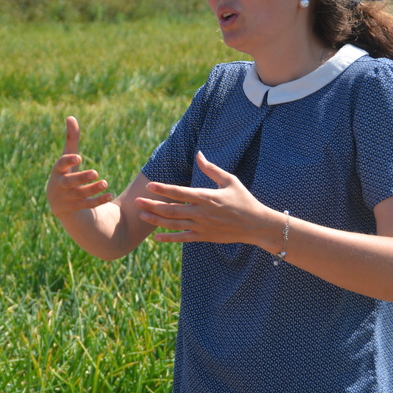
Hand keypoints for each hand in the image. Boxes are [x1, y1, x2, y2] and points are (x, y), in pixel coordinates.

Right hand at [46, 116, 112, 216]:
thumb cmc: (65, 174)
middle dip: (81, 178)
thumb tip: (70, 117)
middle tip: (95, 173)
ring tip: (105, 182)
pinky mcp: (74, 208)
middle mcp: (60, 185)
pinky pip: (87, 205)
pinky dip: (98, 200)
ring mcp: (66, 198)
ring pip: (80, 195)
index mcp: (57, 171)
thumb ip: (71, 140)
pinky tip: (110, 194)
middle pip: (69, 182)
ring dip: (93, 189)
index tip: (79, 157)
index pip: (60, 165)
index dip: (68, 161)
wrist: (59, 203)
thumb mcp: (67, 158)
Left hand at [135, 151, 279, 246]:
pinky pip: (182, 238)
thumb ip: (211, 169)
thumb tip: (199, 154)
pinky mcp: (204, 237)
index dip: (163, 189)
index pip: (179, 192)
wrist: (256, 225)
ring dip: (156, 220)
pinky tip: (156, 237)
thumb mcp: (230, 181)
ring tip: (142, 214)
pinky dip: (168, 238)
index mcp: (206, 197)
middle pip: (171, 209)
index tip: (149, 186)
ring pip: (173, 224)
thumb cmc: (244, 200)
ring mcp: (201, 226)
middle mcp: (201, 212)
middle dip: (152, 205)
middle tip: (136, 201)